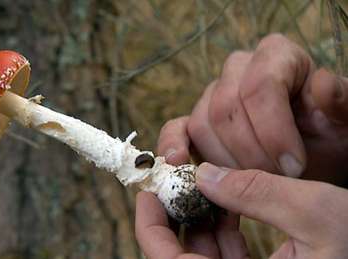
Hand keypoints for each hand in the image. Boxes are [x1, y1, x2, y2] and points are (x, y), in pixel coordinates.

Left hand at [136, 163, 347, 258]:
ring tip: (206, 185)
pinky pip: (225, 256)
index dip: (150, 225)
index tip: (150, 190)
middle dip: (176, 215)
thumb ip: (258, 191)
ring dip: (199, 218)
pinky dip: (222, 229)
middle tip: (177, 180)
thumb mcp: (317, 214)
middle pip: (180, 255)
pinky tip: (230, 203)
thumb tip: (204, 174)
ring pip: (202, 253)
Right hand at [158, 34, 347, 182]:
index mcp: (277, 56)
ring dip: (225, 162)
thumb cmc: (330, 134)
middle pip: (225, 108)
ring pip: (202, 125)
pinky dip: (173, 146)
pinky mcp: (195, 122)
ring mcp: (212, 95)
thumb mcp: (344, 122)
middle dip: (249, 153)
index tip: (294, 168)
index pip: (260, 86)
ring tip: (252, 183)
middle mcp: (239, 69)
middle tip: (275, 181)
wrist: (310, 152)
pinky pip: (176, 129)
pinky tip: (177, 163)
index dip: (273, 130)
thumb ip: (340, 103)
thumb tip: (321, 84)